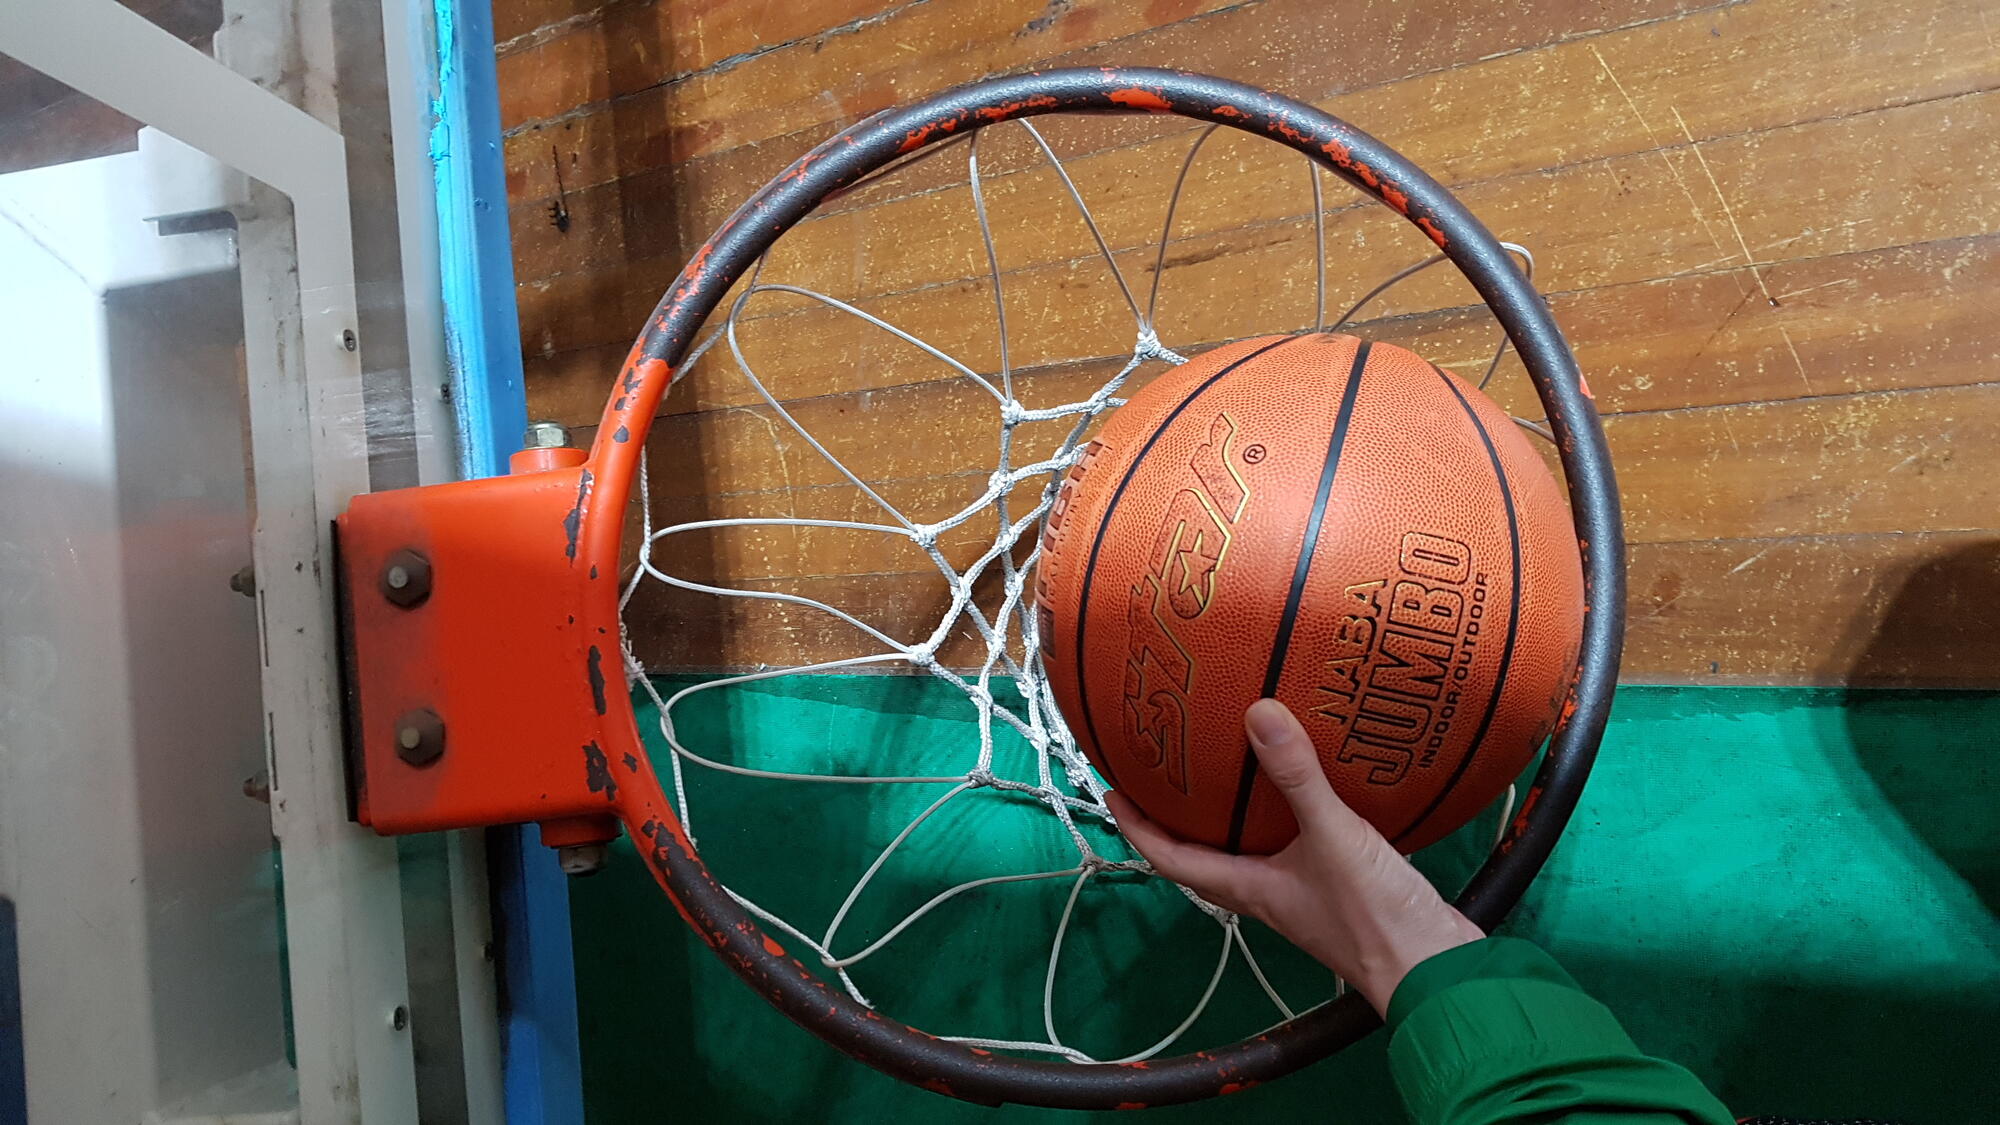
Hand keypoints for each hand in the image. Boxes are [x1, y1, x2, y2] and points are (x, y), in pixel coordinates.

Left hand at [1105, 698, 1483, 1015]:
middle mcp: (1264, 893)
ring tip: (1223, 773)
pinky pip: (1289, 848)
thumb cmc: (1374, 917)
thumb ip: (1297, 777)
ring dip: (1226, 819)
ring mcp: (1298, 894)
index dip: (1137, 826)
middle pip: (1200, 857)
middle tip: (1161, 775)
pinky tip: (1301, 789)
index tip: (1113, 791)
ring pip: (1244, 853)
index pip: (1169, 858)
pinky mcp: (1334, 889)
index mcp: (1247, 888)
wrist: (1434, 968)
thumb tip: (1258, 714)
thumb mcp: (1333, 835)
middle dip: (1174, 819)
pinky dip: (1281, 818)